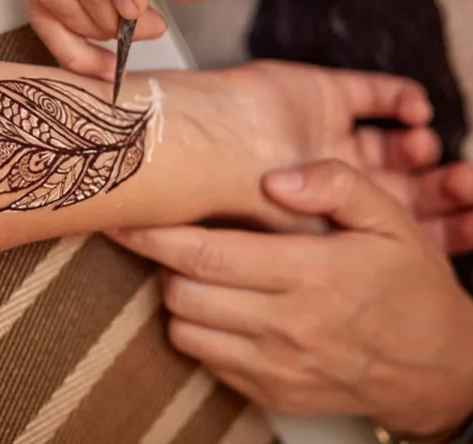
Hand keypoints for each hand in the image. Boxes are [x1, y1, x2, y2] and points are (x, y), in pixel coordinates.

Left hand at [109, 160, 472, 438]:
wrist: (440, 367)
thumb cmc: (410, 286)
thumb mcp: (391, 219)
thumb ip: (335, 185)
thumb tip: (273, 177)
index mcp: (310, 273)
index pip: (208, 254)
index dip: (157, 235)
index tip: (129, 218)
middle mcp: (285, 324)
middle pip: (184, 291)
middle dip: (159, 262)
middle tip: (158, 237)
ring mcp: (274, 364)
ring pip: (185, 329)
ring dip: (178, 296)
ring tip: (193, 271)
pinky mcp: (269, 390)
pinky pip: (205, 360)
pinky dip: (197, 331)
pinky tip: (217, 306)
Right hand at [160, 60, 443, 230]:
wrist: (204, 155)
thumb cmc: (248, 207)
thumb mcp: (308, 247)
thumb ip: (351, 254)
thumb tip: (406, 276)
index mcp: (331, 220)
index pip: (395, 227)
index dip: (438, 228)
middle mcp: (332, 182)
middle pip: (403, 185)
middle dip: (440, 187)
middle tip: (466, 185)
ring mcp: (329, 135)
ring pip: (395, 141)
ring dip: (421, 145)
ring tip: (424, 149)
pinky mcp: (325, 94)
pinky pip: (378, 94)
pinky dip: (405, 100)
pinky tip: (416, 113)